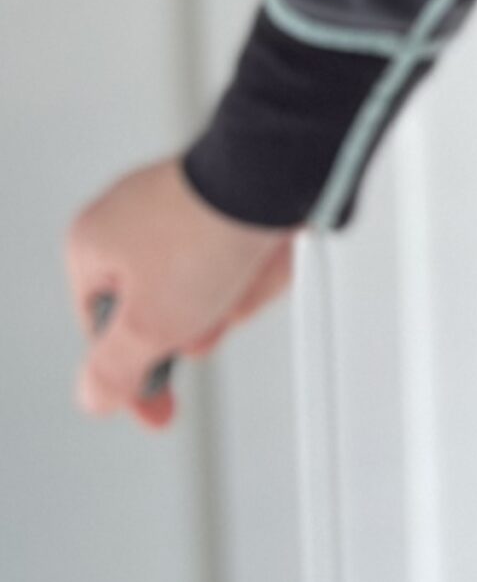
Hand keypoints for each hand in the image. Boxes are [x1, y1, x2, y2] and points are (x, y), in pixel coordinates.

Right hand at [64, 158, 294, 427]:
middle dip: (197, 321)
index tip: (160, 409)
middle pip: (163, 308)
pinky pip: (245, 256)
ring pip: (212, 285)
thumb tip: (97, 397)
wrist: (277, 172)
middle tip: (210, 312)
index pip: (104, 331)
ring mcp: (187, 208)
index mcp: (93, 243)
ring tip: (244, 274)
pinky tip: (268, 257)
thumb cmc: (206, 229)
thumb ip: (116, 369)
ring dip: (235, 294)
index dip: (135, 373)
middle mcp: (134, 220)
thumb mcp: (149, 323)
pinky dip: (260, 266)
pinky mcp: (235, 202)